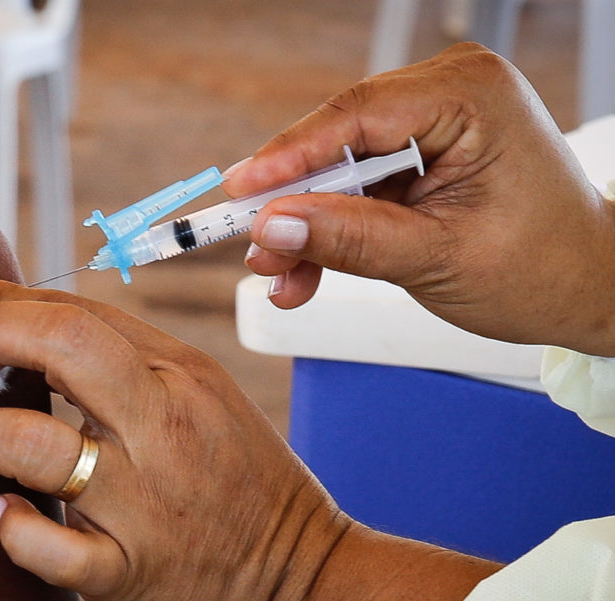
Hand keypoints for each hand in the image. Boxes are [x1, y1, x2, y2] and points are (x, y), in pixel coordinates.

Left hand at [0, 278, 348, 600]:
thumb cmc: (239, 479)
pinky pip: (47, 549)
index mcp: (181, 375)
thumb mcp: (202, 397)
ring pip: (33, 446)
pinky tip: (4, 515)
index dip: (4, 302)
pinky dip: (11, 529)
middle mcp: (162, 426)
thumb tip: (37, 329)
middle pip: (63, 345)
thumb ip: (128, 361)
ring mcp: (144, 502)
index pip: (79, 313)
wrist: (300, 576)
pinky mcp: (128, 572)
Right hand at [223, 43, 614, 355]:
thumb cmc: (541, 269)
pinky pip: (358, 186)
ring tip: (281, 276)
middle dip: (294, 203)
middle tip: (256, 250)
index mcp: (471, 98)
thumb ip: (349, 240)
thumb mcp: (436, 259)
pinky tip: (306, 269)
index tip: (239, 194)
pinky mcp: (421, 154)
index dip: (287, 157)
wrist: (585, 287)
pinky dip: (332, 228)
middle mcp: (451, 94)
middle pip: (339, 140)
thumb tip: (272, 227)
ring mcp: (435, 123)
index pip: (356, 115)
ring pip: (341, 169)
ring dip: (307, 225)